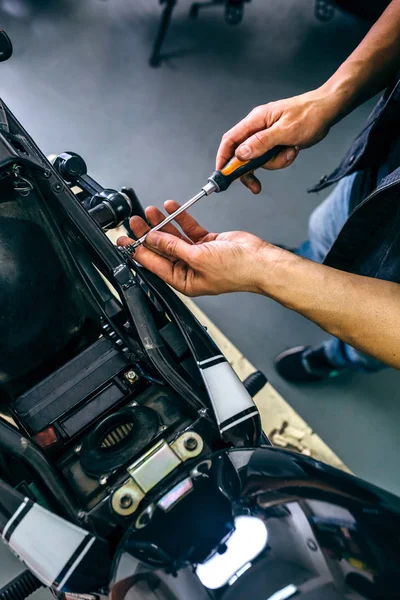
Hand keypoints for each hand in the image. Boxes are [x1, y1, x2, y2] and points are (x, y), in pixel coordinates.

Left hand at [117, 201, 280, 296]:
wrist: (260, 260)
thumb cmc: (237, 270)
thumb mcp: (198, 258)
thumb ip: (174, 246)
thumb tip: (154, 238)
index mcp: (184, 281)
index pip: (154, 264)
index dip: (138, 250)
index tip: (124, 240)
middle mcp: (189, 269)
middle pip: (162, 248)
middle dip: (148, 233)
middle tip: (135, 221)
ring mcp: (198, 255)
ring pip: (174, 236)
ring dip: (163, 223)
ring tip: (150, 211)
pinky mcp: (207, 242)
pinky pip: (188, 228)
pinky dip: (181, 218)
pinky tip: (172, 207)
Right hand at [216, 88, 337, 192]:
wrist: (327, 110)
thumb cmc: (309, 115)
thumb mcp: (285, 131)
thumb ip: (261, 143)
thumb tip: (240, 154)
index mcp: (256, 120)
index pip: (230, 140)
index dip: (223, 158)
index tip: (222, 175)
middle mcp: (258, 127)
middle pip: (242, 154)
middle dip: (250, 170)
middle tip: (255, 185)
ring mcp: (267, 135)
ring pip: (260, 159)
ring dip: (274, 163)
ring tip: (289, 153)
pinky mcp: (275, 142)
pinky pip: (272, 158)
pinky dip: (282, 159)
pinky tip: (293, 150)